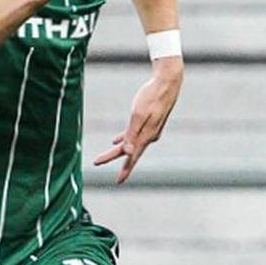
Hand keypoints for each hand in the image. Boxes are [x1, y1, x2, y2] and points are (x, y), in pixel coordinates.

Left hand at [94, 59, 181, 182]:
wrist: (167, 83)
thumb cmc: (152, 96)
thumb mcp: (138, 114)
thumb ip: (132, 134)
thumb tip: (128, 153)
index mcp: (146, 136)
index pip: (132, 157)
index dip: (125, 169)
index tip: (118, 181)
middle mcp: (149, 136)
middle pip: (129, 151)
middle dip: (113, 157)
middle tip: (97, 161)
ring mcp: (150, 129)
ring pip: (131, 143)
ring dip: (119, 150)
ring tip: (106, 156)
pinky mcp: (150, 122)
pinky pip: (134, 135)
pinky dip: (124, 139)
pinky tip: (116, 140)